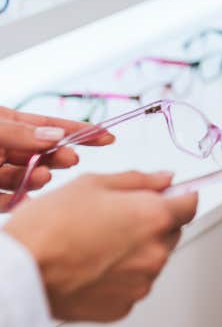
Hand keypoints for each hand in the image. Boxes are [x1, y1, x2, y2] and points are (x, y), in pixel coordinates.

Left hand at [0, 106, 114, 209]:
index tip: (105, 135)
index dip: (77, 130)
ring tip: (43, 177)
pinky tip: (26, 200)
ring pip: (23, 177)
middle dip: (59, 157)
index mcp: (5, 125)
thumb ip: (20, 133)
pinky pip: (4, 201)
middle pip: (39, 153)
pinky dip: (16, 202)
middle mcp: (2, 148)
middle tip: (72, 159)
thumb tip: (57, 135)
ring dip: (37, 178)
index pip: (48, 126)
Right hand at [4, 170, 197, 321]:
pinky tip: (93, 266)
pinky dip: (121, 275)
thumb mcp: (94, 184)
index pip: (191, 204)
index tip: (169, 196)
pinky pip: (133, 284)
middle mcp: (155, 253)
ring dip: (137, 250)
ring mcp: (141, 283)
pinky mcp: (123, 307)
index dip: (180, 197)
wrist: (20, 273)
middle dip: (154, 222)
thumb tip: (165, 180)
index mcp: (154, 218)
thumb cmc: (49, 227)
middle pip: (172, 232)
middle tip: (117, 218)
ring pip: (152, 259)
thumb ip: (140, 181)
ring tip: (98, 243)